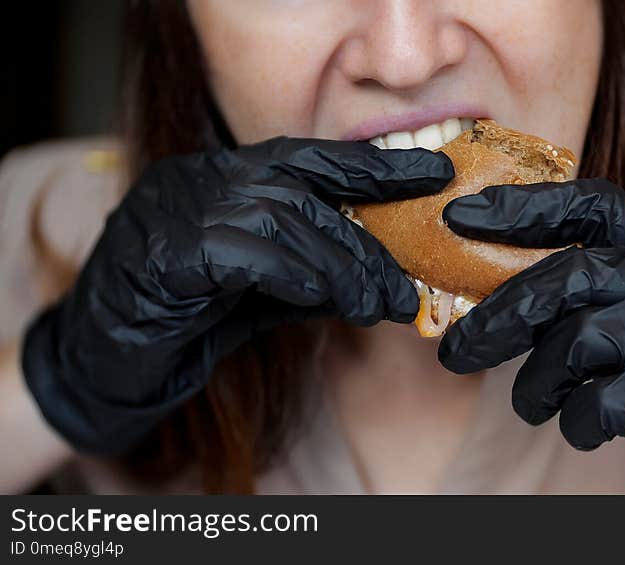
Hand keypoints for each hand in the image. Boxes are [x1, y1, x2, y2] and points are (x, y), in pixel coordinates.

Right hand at [22, 137, 452, 452]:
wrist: (105, 367)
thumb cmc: (188, 325)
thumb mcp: (266, 296)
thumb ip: (314, 277)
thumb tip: (380, 279)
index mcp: (225, 176)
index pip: (309, 158)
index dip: (373, 165)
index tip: (434, 174)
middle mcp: (198, 177)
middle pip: (302, 190)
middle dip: (365, 240)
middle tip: (405, 286)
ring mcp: (173, 205)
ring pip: (280, 217)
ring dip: (340, 264)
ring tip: (379, 304)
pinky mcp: (158, 248)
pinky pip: (243, 251)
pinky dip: (293, 274)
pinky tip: (324, 300)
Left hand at [440, 179, 624, 492]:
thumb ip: (597, 286)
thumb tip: (498, 291)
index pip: (591, 203)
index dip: (525, 203)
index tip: (464, 213)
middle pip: (565, 278)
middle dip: (499, 317)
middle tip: (455, 352)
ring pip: (571, 344)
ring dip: (536, 385)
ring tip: (533, 404)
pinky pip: (592, 403)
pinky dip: (573, 422)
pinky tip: (583, 427)